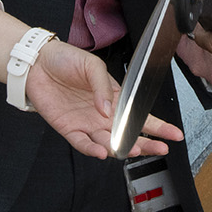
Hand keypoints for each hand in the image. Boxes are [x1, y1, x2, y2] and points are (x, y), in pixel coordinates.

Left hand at [24, 40, 180, 158]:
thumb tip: (109, 109)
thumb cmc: (65, 60)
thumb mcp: (92, 65)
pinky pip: (83, 143)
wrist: (37, 64)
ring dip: (122, 147)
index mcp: (114, 97)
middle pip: (128, 134)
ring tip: (135, 149)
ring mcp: (86, 123)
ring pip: (109, 142)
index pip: (139, 114)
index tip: (174, 134)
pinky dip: (92, 149)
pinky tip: (102, 152)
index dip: (158, 125)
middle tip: (161, 149)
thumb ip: (103, 86)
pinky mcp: (69, 129)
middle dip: (147, 142)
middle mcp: (103, 114)